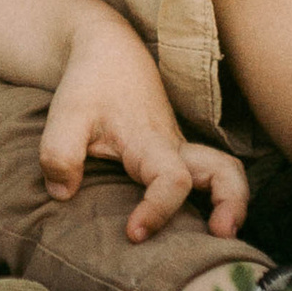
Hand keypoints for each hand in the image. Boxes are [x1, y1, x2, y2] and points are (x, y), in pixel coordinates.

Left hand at [40, 18, 248, 245]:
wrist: (109, 52)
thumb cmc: (90, 84)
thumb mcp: (65, 114)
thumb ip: (59, 153)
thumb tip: (63, 194)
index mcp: (150, 140)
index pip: (171, 179)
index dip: (159, 209)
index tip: (133, 233)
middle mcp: (174, 148)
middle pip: (226, 172)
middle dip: (232, 204)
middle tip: (222, 237)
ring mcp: (179, 151)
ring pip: (226, 172)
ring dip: (232, 203)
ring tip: (220, 236)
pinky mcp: (175, 155)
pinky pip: (209, 177)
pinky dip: (217, 198)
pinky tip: (197, 225)